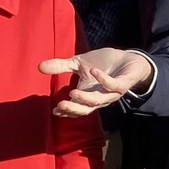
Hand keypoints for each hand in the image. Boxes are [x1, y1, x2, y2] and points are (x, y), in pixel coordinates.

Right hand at [38, 48, 154, 116]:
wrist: (129, 58)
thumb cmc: (104, 63)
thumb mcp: (79, 63)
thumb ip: (61, 66)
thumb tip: (39, 66)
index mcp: (89, 95)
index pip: (77, 108)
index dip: (67, 111)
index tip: (55, 109)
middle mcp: (101, 97)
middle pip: (87, 109)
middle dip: (73, 109)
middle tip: (61, 105)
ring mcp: (113, 92)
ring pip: (99, 101)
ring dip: (86, 98)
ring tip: (72, 92)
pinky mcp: (124, 83)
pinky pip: (114, 85)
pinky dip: (103, 80)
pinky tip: (93, 72)